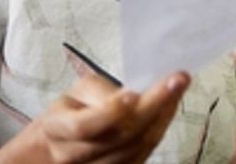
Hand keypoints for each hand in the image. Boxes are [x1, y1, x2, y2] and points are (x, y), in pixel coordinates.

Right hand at [22, 70, 189, 163]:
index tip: (133, 94)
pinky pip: (142, 155)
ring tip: (178, 88)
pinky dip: (159, 129)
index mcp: (57, 128)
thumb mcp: (78, 92)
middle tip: (178, 80)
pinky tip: (170, 108)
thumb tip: (134, 97)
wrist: (62, 144)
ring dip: (162, 117)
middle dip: (153, 107)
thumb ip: (101, 94)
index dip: (108, 113)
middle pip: (118, 139)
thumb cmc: (73, 110)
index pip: (82, 126)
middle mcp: (73, 156)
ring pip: (135, 149)